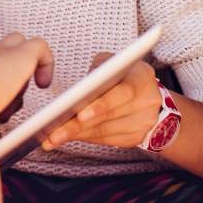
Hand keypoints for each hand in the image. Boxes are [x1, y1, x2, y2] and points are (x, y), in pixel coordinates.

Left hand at [41, 53, 161, 150]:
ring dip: (77, 135)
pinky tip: (67, 137)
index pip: (123, 93)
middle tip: (53, 132)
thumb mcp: (112, 62)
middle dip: (78, 125)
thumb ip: (98, 70)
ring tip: (53, 138)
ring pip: (105, 132)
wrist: (149, 93)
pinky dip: (85, 138)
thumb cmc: (122, 73)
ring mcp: (144, 123)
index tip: (80, 114)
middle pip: (109, 117)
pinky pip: (106, 140)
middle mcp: (147, 102)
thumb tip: (78, 91)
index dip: (101, 105)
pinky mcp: (136, 137)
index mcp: (142, 78)